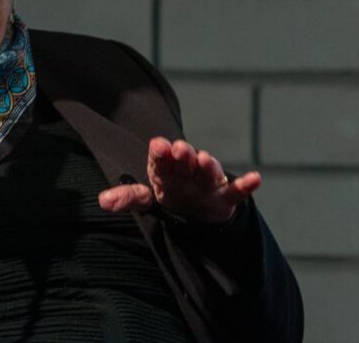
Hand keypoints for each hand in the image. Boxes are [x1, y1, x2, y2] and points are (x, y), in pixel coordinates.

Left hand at [98, 137, 260, 222]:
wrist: (197, 212)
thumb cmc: (170, 196)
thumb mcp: (148, 199)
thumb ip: (129, 198)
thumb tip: (103, 201)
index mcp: (166, 169)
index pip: (161, 159)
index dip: (160, 153)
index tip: (158, 146)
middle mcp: (187, 171)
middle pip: (185, 160)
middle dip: (183, 154)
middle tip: (180, 149)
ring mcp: (207, 183)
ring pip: (209, 172)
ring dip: (208, 165)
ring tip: (205, 161)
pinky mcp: (225, 197)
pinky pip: (237, 191)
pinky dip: (246, 184)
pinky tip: (255, 179)